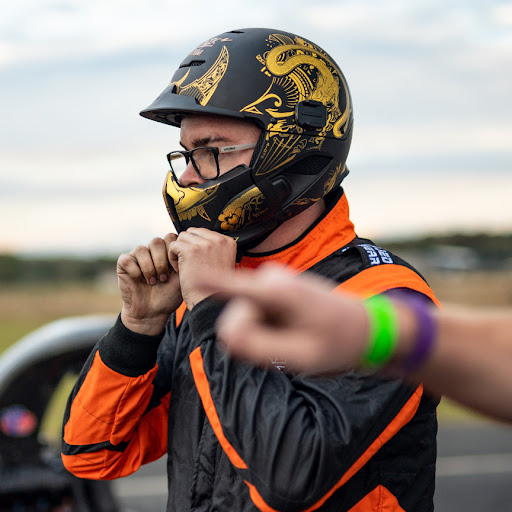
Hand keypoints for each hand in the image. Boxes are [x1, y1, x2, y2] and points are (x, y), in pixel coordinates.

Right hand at [117, 233, 182, 334]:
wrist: (153, 312)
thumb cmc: (169, 296)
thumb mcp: (182, 278)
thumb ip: (183, 261)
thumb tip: (183, 246)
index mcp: (167, 252)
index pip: (170, 237)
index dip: (173, 253)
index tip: (175, 271)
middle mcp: (152, 251)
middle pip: (156, 241)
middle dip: (161, 262)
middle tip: (164, 278)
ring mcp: (137, 256)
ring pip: (142, 249)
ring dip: (149, 268)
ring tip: (153, 282)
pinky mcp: (124, 264)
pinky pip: (128, 259)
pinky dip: (135, 271)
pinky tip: (140, 280)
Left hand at [168, 228, 236, 309]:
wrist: (209, 303)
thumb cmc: (214, 289)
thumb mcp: (221, 263)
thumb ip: (213, 248)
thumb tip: (195, 236)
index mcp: (228, 242)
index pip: (204, 232)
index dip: (196, 246)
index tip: (199, 262)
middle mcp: (219, 240)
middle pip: (192, 232)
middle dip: (187, 246)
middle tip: (189, 264)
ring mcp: (205, 244)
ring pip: (181, 237)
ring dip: (179, 251)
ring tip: (184, 267)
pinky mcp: (191, 250)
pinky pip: (173, 245)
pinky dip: (172, 257)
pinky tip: (179, 270)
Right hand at [196, 264, 370, 373]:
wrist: (366, 327)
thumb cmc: (338, 343)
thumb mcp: (303, 356)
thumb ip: (260, 347)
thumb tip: (226, 335)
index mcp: (281, 292)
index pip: (237, 287)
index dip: (212, 283)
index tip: (191, 275)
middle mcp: (274, 278)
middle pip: (238, 311)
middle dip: (251, 332)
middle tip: (287, 345)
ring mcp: (274, 279)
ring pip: (245, 311)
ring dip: (260, 329)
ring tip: (294, 335)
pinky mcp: (275, 284)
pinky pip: (254, 308)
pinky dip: (264, 323)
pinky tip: (290, 327)